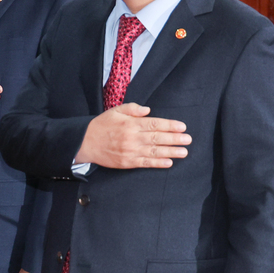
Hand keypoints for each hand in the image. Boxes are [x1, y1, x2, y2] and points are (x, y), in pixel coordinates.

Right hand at [74, 103, 189, 169]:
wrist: (85, 142)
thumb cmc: (102, 125)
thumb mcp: (115, 111)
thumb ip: (132, 109)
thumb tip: (148, 110)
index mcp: (131, 123)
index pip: (154, 124)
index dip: (170, 126)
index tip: (182, 127)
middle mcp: (132, 137)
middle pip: (158, 138)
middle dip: (175, 139)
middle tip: (188, 140)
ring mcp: (130, 151)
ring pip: (154, 151)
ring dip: (171, 152)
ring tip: (184, 152)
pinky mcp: (127, 162)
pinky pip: (145, 163)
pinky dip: (157, 163)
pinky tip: (168, 162)